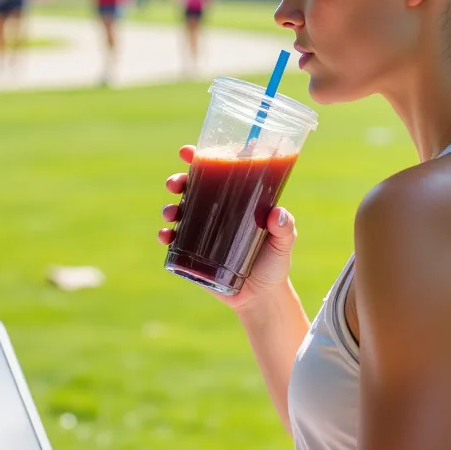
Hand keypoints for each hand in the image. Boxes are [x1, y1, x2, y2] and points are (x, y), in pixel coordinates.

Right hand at [157, 145, 297, 313]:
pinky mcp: (192, 255)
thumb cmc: (274, 264)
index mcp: (236, 201)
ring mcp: (202, 233)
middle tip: (175, 184)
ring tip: (172, 213)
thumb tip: (277, 214)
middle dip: (178, 181)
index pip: (216, 173)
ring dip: (170, 207)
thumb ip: (285, 229)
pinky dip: (166, 235)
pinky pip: (174, 241)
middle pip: (191, 189)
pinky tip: (166, 235)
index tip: (187, 151)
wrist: (261, 298)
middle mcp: (216, 213)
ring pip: (179, 212)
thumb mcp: (284, 244)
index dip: (199, 158)